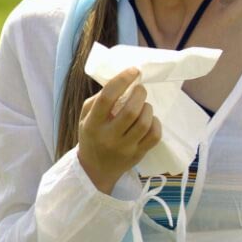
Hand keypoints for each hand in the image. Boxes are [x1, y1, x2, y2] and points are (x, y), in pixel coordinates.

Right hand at [76, 66, 161, 193]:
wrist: (95, 170)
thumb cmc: (91, 137)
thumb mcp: (85, 118)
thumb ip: (97, 101)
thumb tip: (120, 83)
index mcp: (92, 124)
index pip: (107, 98)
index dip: (122, 81)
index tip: (133, 71)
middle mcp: (108, 137)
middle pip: (130, 110)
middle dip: (140, 94)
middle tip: (140, 89)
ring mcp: (124, 148)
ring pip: (144, 122)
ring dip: (147, 108)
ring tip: (143, 105)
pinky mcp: (138, 155)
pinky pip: (154, 136)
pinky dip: (156, 123)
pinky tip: (150, 120)